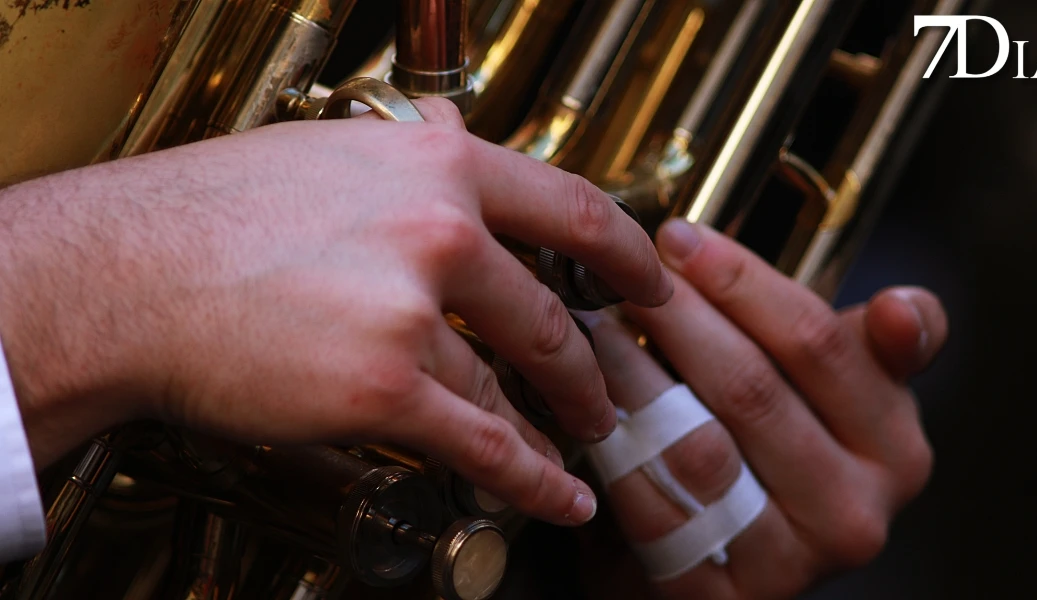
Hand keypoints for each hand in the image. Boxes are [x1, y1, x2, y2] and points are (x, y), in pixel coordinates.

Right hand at [0, 99, 671, 525]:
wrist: (127, 273)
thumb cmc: (215, 213)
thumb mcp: (332, 153)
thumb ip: (411, 161)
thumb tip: (456, 147)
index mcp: (436, 166)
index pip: (572, 207)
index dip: (629, 254)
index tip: (654, 283)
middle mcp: (439, 229)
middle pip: (551, 315)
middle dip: (591, 367)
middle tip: (610, 393)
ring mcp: (414, 310)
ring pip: (514, 387)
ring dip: (555, 426)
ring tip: (574, 447)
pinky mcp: (382, 386)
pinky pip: (483, 444)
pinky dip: (529, 478)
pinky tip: (553, 494)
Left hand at [587, 219, 946, 597]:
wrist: (721, 571)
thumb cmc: (767, 461)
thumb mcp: (827, 398)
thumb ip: (856, 346)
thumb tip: (903, 308)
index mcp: (895, 448)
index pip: (821, 343)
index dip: (742, 281)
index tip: (680, 240)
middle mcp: (858, 513)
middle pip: (755, 388)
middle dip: (679, 317)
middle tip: (624, 275)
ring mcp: (790, 564)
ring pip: (701, 445)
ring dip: (637, 375)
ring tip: (597, 328)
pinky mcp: (720, 598)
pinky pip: (658, 507)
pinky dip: (618, 448)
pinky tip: (591, 405)